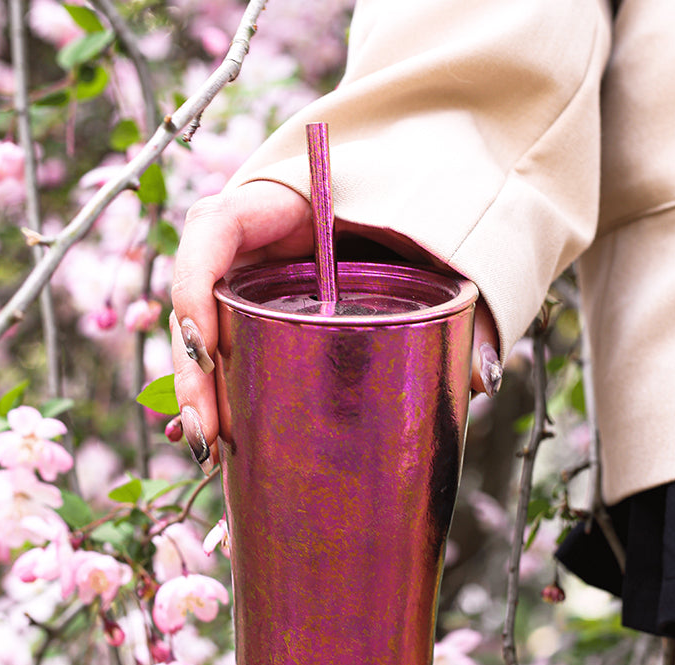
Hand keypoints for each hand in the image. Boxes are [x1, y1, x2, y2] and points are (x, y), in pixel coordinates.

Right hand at [170, 180, 500, 471]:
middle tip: (207, 432)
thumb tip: (481, 377)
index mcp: (287, 204)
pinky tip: (220, 441)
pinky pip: (230, 349)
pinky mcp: (266, 315)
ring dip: (200, 392)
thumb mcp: (443, 247)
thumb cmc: (431, 217)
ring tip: (209, 450)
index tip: (205, 350)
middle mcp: (260, 244)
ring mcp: (258, 281)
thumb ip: (464, 299)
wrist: (427, 218)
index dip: (193, 286)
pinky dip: (220, 393)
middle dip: (193, 369)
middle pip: (201, 298)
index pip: (216, 227)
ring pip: (208, 332)